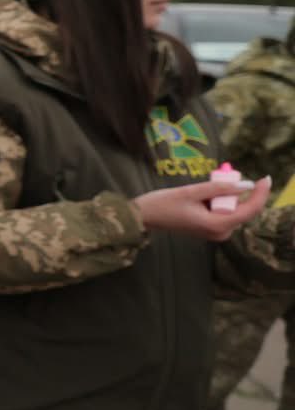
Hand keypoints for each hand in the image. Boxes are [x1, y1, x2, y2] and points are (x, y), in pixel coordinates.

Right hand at [134, 177, 270, 241]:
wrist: (144, 217)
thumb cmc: (163, 203)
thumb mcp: (191, 191)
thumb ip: (220, 188)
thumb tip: (247, 184)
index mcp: (217, 225)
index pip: (250, 210)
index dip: (260, 194)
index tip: (265, 178)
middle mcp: (220, 233)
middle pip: (242, 209)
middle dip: (235, 192)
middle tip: (217, 176)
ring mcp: (216, 233)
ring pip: (233, 210)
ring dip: (225, 196)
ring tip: (202, 189)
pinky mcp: (211, 230)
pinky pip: (224, 213)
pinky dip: (219, 201)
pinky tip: (202, 196)